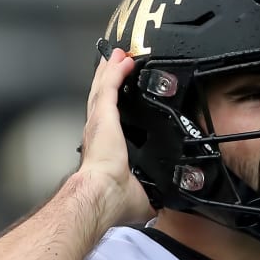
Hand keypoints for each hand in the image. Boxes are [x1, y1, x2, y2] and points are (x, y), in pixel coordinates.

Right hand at [77, 47, 151, 226]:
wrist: (103, 194)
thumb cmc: (113, 199)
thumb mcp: (140, 195)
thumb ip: (150, 194)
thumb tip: (161, 204)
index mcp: (104, 150)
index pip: (109, 121)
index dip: (112, 107)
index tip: (116, 97)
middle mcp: (98, 132)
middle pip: (102, 97)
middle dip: (108, 79)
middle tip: (114, 64)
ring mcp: (99, 121)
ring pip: (103, 87)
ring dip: (110, 70)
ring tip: (117, 55)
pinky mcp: (103, 115)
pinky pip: (109, 85)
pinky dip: (115, 70)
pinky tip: (123, 59)